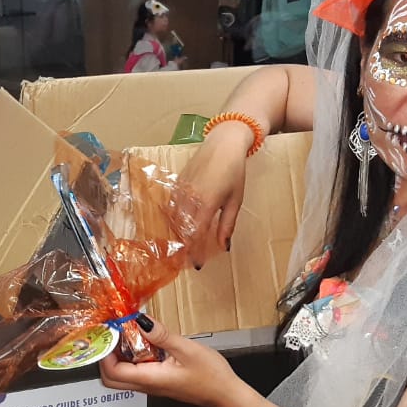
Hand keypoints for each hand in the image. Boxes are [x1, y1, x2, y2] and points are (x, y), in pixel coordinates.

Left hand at [100, 315, 244, 406]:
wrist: (227, 394)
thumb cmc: (211, 377)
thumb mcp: (187, 349)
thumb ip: (161, 335)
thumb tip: (140, 321)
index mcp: (150, 379)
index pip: (112, 372)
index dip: (105, 353)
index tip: (110, 333)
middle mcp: (147, 385)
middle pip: (111, 378)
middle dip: (107, 356)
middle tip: (114, 334)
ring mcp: (152, 385)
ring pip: (123, 375)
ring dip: (120, 356)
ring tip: (129, 335)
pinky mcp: (158, 382)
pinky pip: (137, 372)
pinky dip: (133, 358)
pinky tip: (145, 343)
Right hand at [181, 122, 251, 265]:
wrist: (223, 143)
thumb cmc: (234, 171)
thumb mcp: (235, 200)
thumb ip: (227, 224)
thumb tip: (224, 246)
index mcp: (205, 204)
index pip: (195, 235)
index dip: (194, 252)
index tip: (196, 264)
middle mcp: (189, 198)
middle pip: (181, 229)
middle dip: (184, 246)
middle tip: (187, 258)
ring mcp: (180, 189)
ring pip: (173, 219)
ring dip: (177, 233)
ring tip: (182, 244)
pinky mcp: (176, 183)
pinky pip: (170, 206)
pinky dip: (173, 218)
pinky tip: (177, 225)